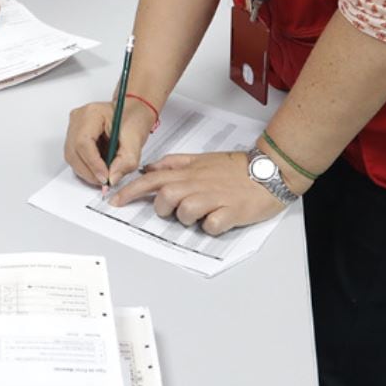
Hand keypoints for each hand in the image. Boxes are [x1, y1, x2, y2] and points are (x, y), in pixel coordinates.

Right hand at [64, 98, 154, 189]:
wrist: (133, 111)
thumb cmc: (133, 118)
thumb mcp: (136, 139)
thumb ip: (126, 161)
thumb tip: (112, 178)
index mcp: (92, 113)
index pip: (83, 142)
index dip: (93, 163)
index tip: (105, 177)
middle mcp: (78, 119)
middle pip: (74, 152)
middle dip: (90, 171)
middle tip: (106, 181)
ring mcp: (74, 127)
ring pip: (72, 157)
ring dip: (88, 171)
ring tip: (105, 173)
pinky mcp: (74, 136)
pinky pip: (75, 157)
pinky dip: (87, 167)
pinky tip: (100, 167)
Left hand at [113, 151, 288, 235]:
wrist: (270, 171)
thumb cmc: (236, 168)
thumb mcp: (201, 159)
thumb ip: (175, 163)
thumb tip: (151, 168)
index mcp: (190, 172)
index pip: (152, 179)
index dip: (131, 191)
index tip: (115, 201)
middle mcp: (198, 184)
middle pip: (165, 196)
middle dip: (164, 207)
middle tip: (175, 210)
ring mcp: (215, 198)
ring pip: (185, 212)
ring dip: (188, 218)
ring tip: (202, 213)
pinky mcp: (231, 212)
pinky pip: (211, 225)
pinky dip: (212, 227)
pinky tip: (219, 219)